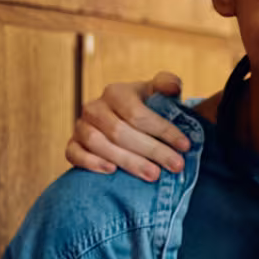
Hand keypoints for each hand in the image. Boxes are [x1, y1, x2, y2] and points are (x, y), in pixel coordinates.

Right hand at [65, 71, 191, 181]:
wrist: (124, 121)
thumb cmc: (146, 107)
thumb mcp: (157, 93)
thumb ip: (167, 84)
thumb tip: (172, 87)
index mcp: (115, 92)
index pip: (138, 113)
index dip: (163, 130)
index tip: (186, 146)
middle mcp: (94, 108)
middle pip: (120, 132)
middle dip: (152, 150)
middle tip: (176, 166)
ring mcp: (81, 126)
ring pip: (98, 144)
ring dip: (127, 161)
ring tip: (154, 174)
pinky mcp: (72, 144)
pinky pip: (74, 153)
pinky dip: (91, 162)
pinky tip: (111, 171)